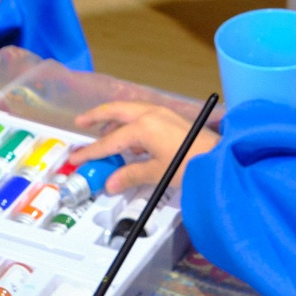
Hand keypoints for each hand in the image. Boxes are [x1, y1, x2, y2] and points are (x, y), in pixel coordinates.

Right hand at [73, 99, 219, 194]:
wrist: (219, 159)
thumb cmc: (189, 164)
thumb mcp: (157, 173)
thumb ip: (131, 175)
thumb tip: (110, 184)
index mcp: (144, 126)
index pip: (110, 140)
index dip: (91, 151)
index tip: (76, 158)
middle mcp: (151, 114)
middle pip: (117, 111)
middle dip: (97, 116)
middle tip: (81, 122)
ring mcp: (163, 114)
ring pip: (130, 111)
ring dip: (114, 118)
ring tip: (102, 130)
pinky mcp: (172, 119)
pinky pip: (143, 116)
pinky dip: (130, 123)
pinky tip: (130, 138)